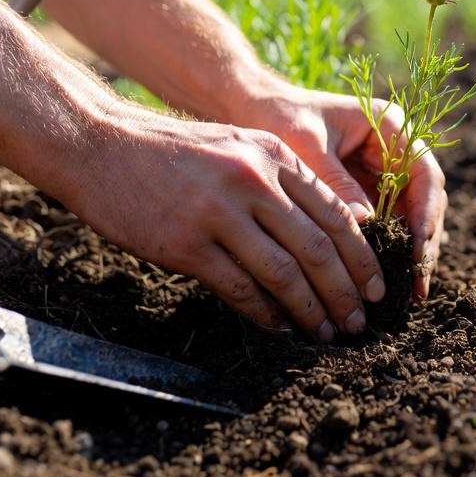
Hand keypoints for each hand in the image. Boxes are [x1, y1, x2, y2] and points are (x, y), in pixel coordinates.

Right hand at [63, 103, 383, 340]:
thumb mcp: (236, 147)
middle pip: (319, 248)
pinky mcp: (187, 244)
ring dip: (312, 311)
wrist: (99, 144)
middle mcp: (254, 180)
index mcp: (273, 155)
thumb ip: (278, 182)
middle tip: (359, 323)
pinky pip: (241, 289)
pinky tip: (280, 328)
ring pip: (286, 273)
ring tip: (326, 333)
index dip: (362, 258)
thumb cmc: (170, 152)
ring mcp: (220, 212)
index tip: (375, 288)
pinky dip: (267, 314)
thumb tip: (323, 236)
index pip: (337, 213)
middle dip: (346, 292)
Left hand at [234, 82, 447, 299]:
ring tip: (408, 293)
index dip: (426, 214)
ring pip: (409, 219)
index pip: (424, 174)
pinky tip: (381, 283)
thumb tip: (365, 225)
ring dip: (410, 254)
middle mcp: (393, 151)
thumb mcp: (304, 145)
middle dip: (424, 243)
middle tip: (416, 285)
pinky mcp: (364, 196)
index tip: (419, 249)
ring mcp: (381, 175)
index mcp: (389, 128)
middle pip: (424, 202)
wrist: (249, 109)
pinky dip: (385, 254)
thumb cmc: (277, 116)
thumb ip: (334, 181)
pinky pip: (384, 228)